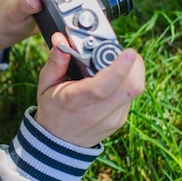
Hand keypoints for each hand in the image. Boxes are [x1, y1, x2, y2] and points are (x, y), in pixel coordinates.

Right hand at [34, 32, 144, 147]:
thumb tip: (60, 38)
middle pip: (129, 87)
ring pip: (135, 90)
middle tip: (123, 52)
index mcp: (74, 102)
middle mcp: (96, 113)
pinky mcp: (121, 120)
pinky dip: (128, 82)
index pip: (101, 87)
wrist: (60, 142)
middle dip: (134, 64)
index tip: (129, 52)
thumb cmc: (52, 108)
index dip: (118, 68)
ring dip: (132, 71)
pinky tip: (115, 79)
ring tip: (116, 64)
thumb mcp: (46, 84)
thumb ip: (56, 61)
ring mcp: (112, 119)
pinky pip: (132, 95)